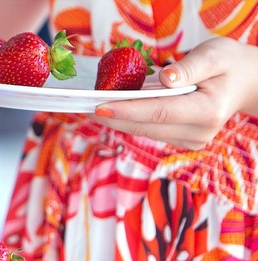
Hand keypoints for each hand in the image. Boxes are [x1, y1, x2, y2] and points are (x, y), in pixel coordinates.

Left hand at [89, 37, 257, 149]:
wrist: (244, 83)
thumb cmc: (228, 64)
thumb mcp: (215, 54)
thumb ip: (190, 67)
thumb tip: (164, 79)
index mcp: (208, 110)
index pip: (159, 112)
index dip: (126, 110)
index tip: (98, 106)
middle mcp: (199, 132)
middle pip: (145, 126)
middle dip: (113, 116)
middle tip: (82, 105)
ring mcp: (190, 141)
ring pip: (143, 131)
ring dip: (118, 118)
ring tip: (93, 104)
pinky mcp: (181, 141)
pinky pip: (149, 130)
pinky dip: (130, 119)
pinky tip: (114, 108)